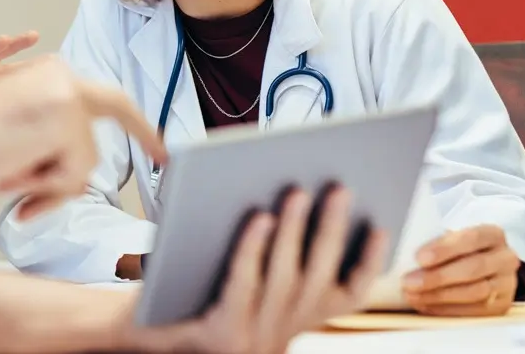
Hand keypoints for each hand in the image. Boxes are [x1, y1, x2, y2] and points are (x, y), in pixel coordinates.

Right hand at [0, 56, 164, 212]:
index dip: (133, 120)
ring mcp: (68, 96)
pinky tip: (15, 172)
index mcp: (46, 74)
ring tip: (10, 174)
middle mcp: (62, 76)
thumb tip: (69, 183)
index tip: (157, 142)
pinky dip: (45, 188)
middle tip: (164, 155)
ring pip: (85, 160)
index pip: (99, 93)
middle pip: (116, 109)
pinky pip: (73, 175)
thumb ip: (46, 145)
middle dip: (143, 133)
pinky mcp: (68, 120)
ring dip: (50, 182)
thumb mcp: (12, 139)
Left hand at [126, 188, 387, 353]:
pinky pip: (243, 281)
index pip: (347, 297)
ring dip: (296, 230)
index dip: (368, 263)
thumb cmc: (190, 296)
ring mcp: (252, 338)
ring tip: (299, 190)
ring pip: (285, 277)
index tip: (381, 226)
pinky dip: (254, 246)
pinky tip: (260, 216)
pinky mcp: (221, 332)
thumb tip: (303, 198)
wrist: (143, 330)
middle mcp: (279, 337)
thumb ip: (274, 260)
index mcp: (292, 326)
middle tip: (340, 187)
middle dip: (332, 228)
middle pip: (318, 278)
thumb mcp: (243, 285)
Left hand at [403, 225, 518, 315]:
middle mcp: (505, 258)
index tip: (419, 258)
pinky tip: (425, 305)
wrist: (483, 269)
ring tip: (413, 296)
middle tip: (409, 282)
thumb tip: (400, 249)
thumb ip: (433, 242)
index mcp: (492, 234)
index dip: (444, 248)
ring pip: (475, 292)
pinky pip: (474, 311)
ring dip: (439, 296)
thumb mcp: (450, 239)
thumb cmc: (458, 250)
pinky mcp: (502, 306)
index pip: (471, 238)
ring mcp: (506, 284)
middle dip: (438, 277)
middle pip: (473, 267)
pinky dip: (447, 309)